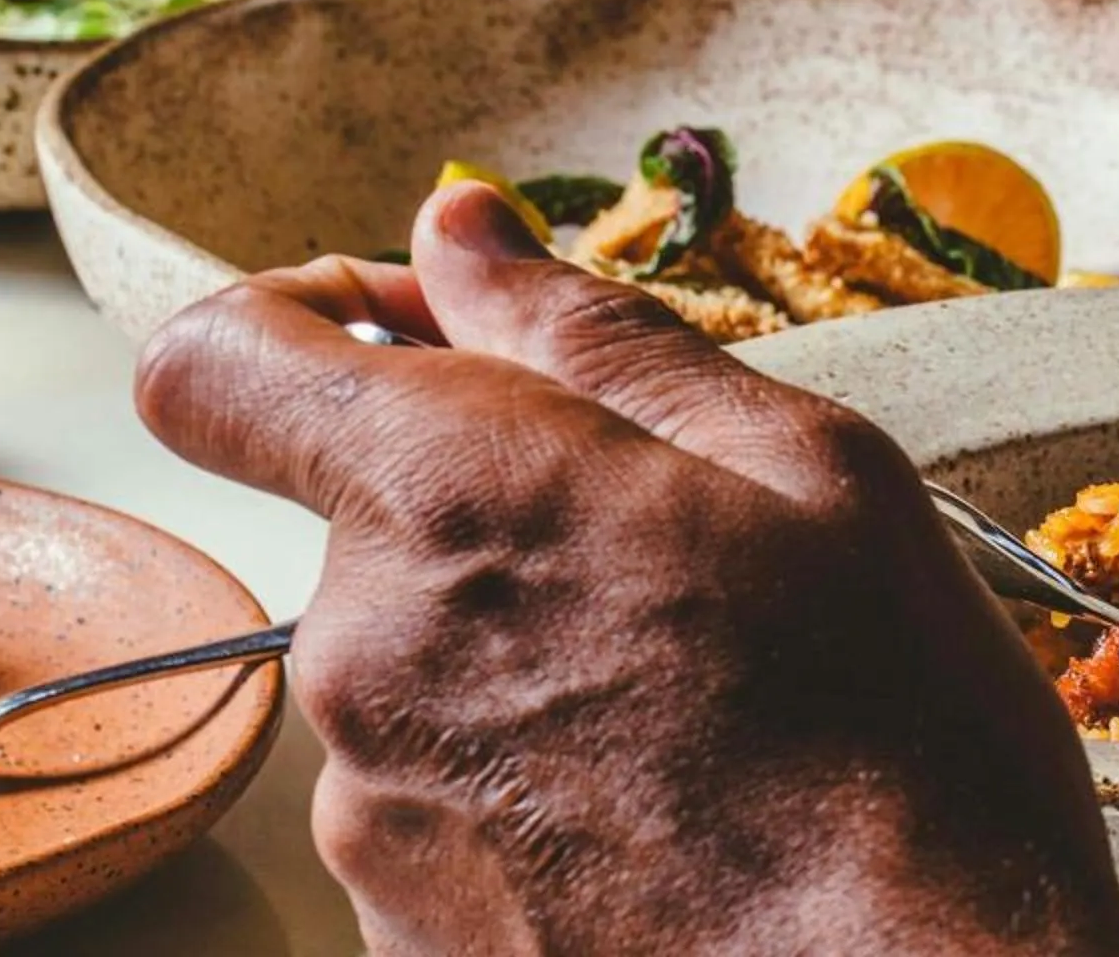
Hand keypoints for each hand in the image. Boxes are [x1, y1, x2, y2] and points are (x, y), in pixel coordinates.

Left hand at [135, 183, 1118, 956]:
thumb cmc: (902, 758)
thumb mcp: (809, 473)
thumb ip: (594, 335)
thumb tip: (459, 232)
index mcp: (450, 494)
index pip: (216, 362)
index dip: (301, 320)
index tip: (422, 337)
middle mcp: (362, 655)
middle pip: (365, 525)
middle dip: (496, 513)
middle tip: (684, 563)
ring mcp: (370, 817)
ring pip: (412, 670)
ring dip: (523, 658)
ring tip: (706, 714)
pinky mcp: (398, 937)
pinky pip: (437, 805)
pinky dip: (530, 789)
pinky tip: (674, 820)